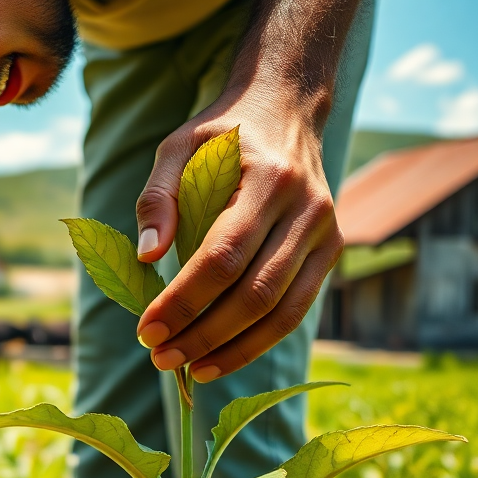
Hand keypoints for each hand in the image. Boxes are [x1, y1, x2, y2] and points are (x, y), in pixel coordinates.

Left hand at [133, 88, 343, 382]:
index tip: (146, 329)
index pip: (223, 256)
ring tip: (189, 370)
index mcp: (269, 180)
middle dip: (204, 334)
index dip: (184, 300)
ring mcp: (327, 233)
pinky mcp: (332, 251)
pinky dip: (260, 341)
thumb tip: (148, 258)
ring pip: (282, 311)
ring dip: (233, 349)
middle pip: (254, 292)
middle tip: (159, 358)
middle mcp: (307, 209)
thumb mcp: (178, 145)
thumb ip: (158, 197)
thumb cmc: (223, 131)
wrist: (287, 107)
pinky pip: (297, 309)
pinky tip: (222, 358)